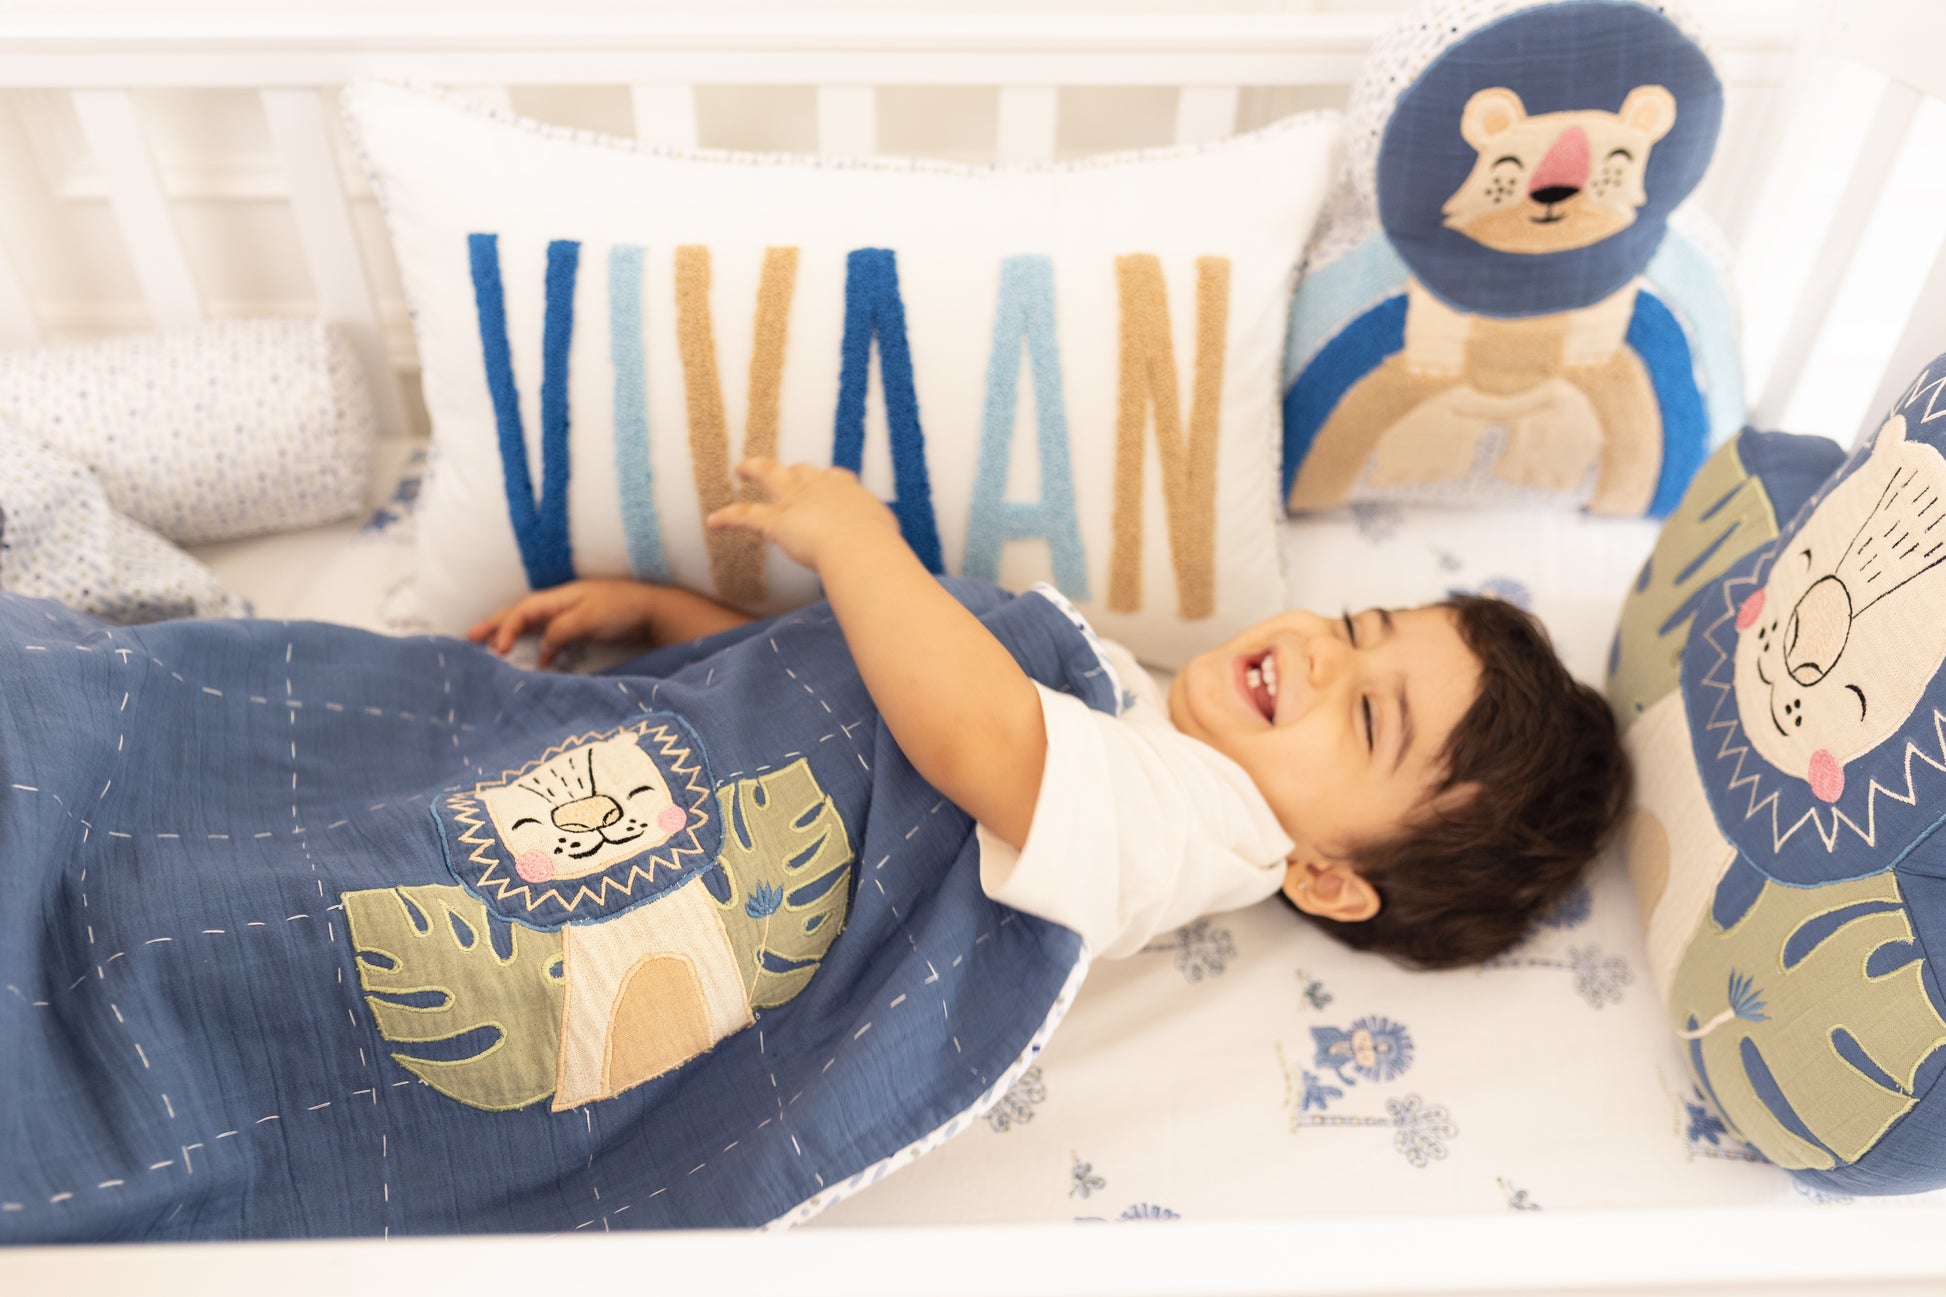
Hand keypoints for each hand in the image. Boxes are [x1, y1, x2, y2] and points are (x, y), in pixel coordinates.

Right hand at [466, 579, 660, 668]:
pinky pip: (548, 636)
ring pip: (530, 624)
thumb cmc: (622, 608)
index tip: (497, 650)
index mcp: (559, 597)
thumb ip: (561, 631)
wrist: (653, 611)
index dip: (506, 628)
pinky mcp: (578, 628)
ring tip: (488, 648)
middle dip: (493, 624)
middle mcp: (559, 604)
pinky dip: (535, 646)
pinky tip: (534, 663)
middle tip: (468, 638)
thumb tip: (540, 651)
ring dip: (509, 633)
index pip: (523, 611)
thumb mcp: (589, 619)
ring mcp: (568, 615)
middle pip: (519, 613)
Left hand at [706, 458, 899, 572]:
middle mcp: (820, 488)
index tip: (828, 483)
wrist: (861, 546)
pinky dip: (728, 517)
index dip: (829, 481)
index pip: (836, 479)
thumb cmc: (879, 547)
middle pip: (802, 470)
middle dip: (790, 470)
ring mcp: (797, 501)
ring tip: (740, 469)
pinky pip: (746, 515)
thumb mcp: (886, 539)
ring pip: (769, 475)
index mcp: (848, 492)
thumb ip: (882, 543)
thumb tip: (892, 563)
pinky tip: (712, 521)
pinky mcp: (777, 521)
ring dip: (753, 469)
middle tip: (784, 470)